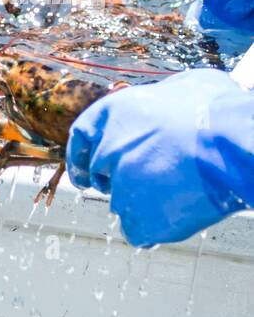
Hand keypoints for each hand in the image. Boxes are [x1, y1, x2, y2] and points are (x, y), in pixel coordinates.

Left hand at [66, 69, 251, 245]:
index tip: (85, 172)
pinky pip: (138, 230)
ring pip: (123, 202)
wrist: (236, 144)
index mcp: (111, 113)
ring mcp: (120, 186)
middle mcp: (107, 150)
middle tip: (148, 181)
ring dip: (143, 200)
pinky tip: (177, 214)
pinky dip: (154, 226)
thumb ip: (160, 99)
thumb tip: (164, 104)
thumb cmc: (217, 111)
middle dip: (119, 179)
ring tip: (178, 190)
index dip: (81, 155)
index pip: (82, 137)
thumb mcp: (184, 86)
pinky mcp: (139, 218)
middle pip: (102, 172)